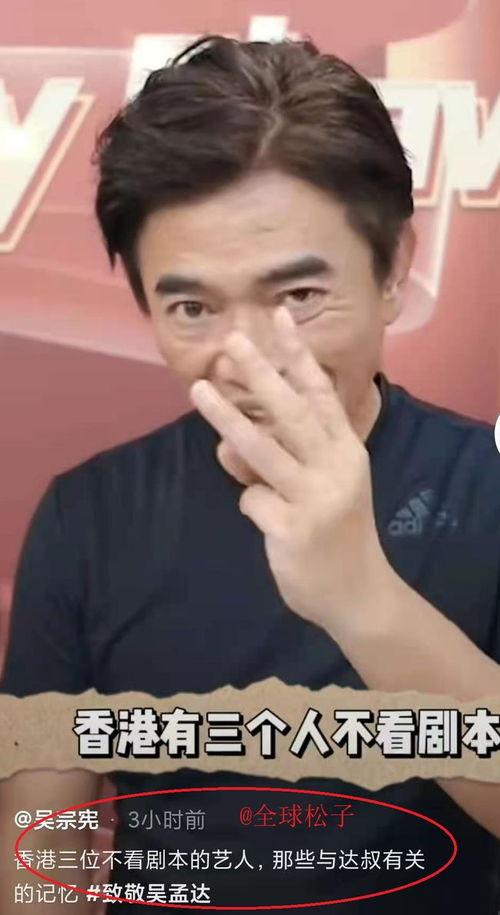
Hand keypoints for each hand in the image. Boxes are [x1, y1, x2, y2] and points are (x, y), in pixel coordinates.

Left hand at [190, 307, 387, 634]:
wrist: (357, 592)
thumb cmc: (337, 530)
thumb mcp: (322, 487)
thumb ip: (282, 459)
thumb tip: (228, 442)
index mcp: (348, 450)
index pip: (320, 394)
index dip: (298, 355)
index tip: (279, 316)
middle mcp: (337, 467)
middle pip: (292, 411)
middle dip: (261, 373)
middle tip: (233, 342)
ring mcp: (316, 497)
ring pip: (262, 449)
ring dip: (227, 418)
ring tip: (199, 390)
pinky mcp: (295, 528)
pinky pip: (252, 501)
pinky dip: (252, 505)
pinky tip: (273, 526)